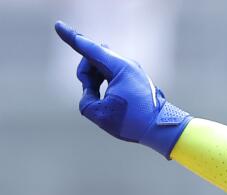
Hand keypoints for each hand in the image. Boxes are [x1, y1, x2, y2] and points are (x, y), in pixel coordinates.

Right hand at [54, 20, 190, 157]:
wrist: (162, 129)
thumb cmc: (133, 121)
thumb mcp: (99, 114)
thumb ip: (85, 100)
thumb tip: (91, 93)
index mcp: (119, 67)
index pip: (89, 49)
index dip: (71, 38)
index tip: (58, 26)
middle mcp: (127, 65)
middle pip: (94, 57)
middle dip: (85, 73)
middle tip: (90, 91)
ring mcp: (132, 71)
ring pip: (101, 65)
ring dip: (94, 80)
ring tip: (100, 99)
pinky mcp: (134, 79)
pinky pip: (111, 73)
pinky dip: (103, 83)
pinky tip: (107, 97)